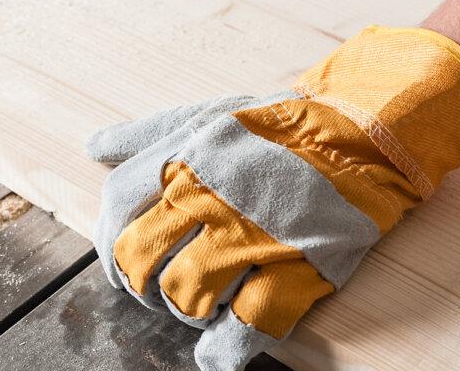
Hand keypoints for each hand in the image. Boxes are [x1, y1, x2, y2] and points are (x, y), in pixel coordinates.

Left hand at [86, 27, 459, 370]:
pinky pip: (246, 326)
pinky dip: (224, 350)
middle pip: (140, 260)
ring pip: (186, 296)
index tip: (125, 261)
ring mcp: (253, 235)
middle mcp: (210, 195)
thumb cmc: (281, 124)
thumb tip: (94, 147)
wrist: (364, 132)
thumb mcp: (210, 113)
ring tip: (199, 306)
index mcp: (186, 156)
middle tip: (158, 289)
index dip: (111, 243)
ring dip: (185, 311)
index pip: (116, 208)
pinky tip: (218, 352)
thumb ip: (150, 133)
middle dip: (141, 284)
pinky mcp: (297, 268)